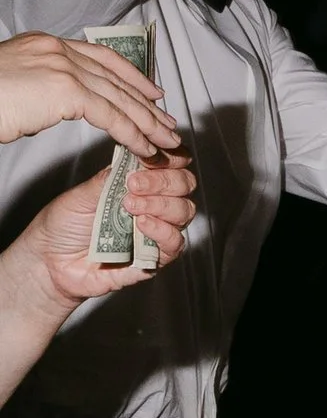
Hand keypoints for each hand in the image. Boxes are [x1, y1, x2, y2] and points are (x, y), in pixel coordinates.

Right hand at [0, 31, 181, 155]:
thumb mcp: (15, 82)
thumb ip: (42, 86)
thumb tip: (55, 103)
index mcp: (46, 44)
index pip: (101, 56)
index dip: (131, 75)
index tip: (152, 91)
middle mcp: (58, 49)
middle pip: (115, 77)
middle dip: (146, 102)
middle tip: (168, 121)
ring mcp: (62, 66)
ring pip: (119, 97)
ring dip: (147, 122)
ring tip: (165, 141)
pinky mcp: (65, 90)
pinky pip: (110, 115)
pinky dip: (132, 133)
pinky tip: (143, 147)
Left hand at [6, 149, 196, 311]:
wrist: (49, 261)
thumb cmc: (64, 226)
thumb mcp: (81, 194)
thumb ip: (110, 178)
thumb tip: (134, 155)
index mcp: (139, 183)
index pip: (171, 164)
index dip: (169, 157)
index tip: (149, 158)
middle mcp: (153, 205)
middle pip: (184, 186)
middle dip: (164, 181)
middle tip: (134, 184)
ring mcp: (155, 231)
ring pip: (184, 212)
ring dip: (162, 205)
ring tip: (132, 206)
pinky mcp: (153, 258)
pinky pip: (175, 245)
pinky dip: (163, 232)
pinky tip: (142, 225)